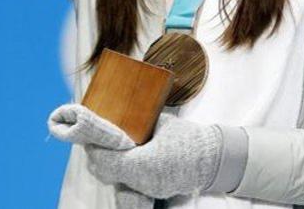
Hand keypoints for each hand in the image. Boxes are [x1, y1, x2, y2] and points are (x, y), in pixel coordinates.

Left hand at [84, 113, 221, 199]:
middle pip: (105, 172)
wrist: (215, 159)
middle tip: (97, 139)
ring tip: (110, 148)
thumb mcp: (163, 123)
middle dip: (97, 156)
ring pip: (115, 179)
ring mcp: (147, 188)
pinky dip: (123, 171)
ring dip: (109, 165)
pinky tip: (126, 158)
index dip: (93, 147)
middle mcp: (141, 180)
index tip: (87, 134)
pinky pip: (129, 183)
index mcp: (141, 163)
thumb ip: (141, 122)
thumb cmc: (192, 138)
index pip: (104, 158)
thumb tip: (124, 112)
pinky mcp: (154, 191)